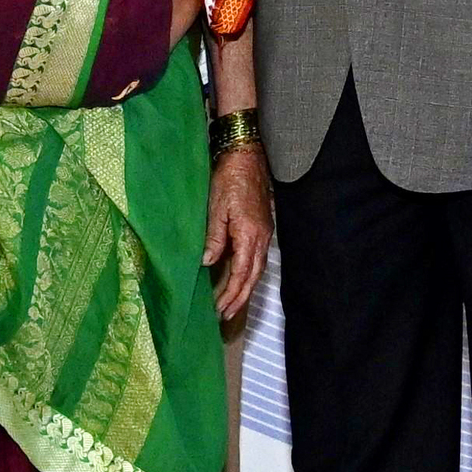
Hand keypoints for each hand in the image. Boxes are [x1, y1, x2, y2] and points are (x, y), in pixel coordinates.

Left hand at [204, 145, 272, 320]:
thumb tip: (208, 263)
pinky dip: (248, 274)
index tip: (219, 308)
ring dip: (245, 288)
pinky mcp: (262, 228)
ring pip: (257, 270)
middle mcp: (261, 238)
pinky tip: (239, 279)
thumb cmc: (229, 178)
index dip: (231, 293)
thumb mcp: (216, 207)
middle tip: (226, 315)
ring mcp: (264, 233)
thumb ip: (214, 237)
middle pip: (253, 277)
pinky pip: (257, 258)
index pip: (242, 273)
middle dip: (240, 298)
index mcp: (250, 234)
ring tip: (232, 304)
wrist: (246, 156)